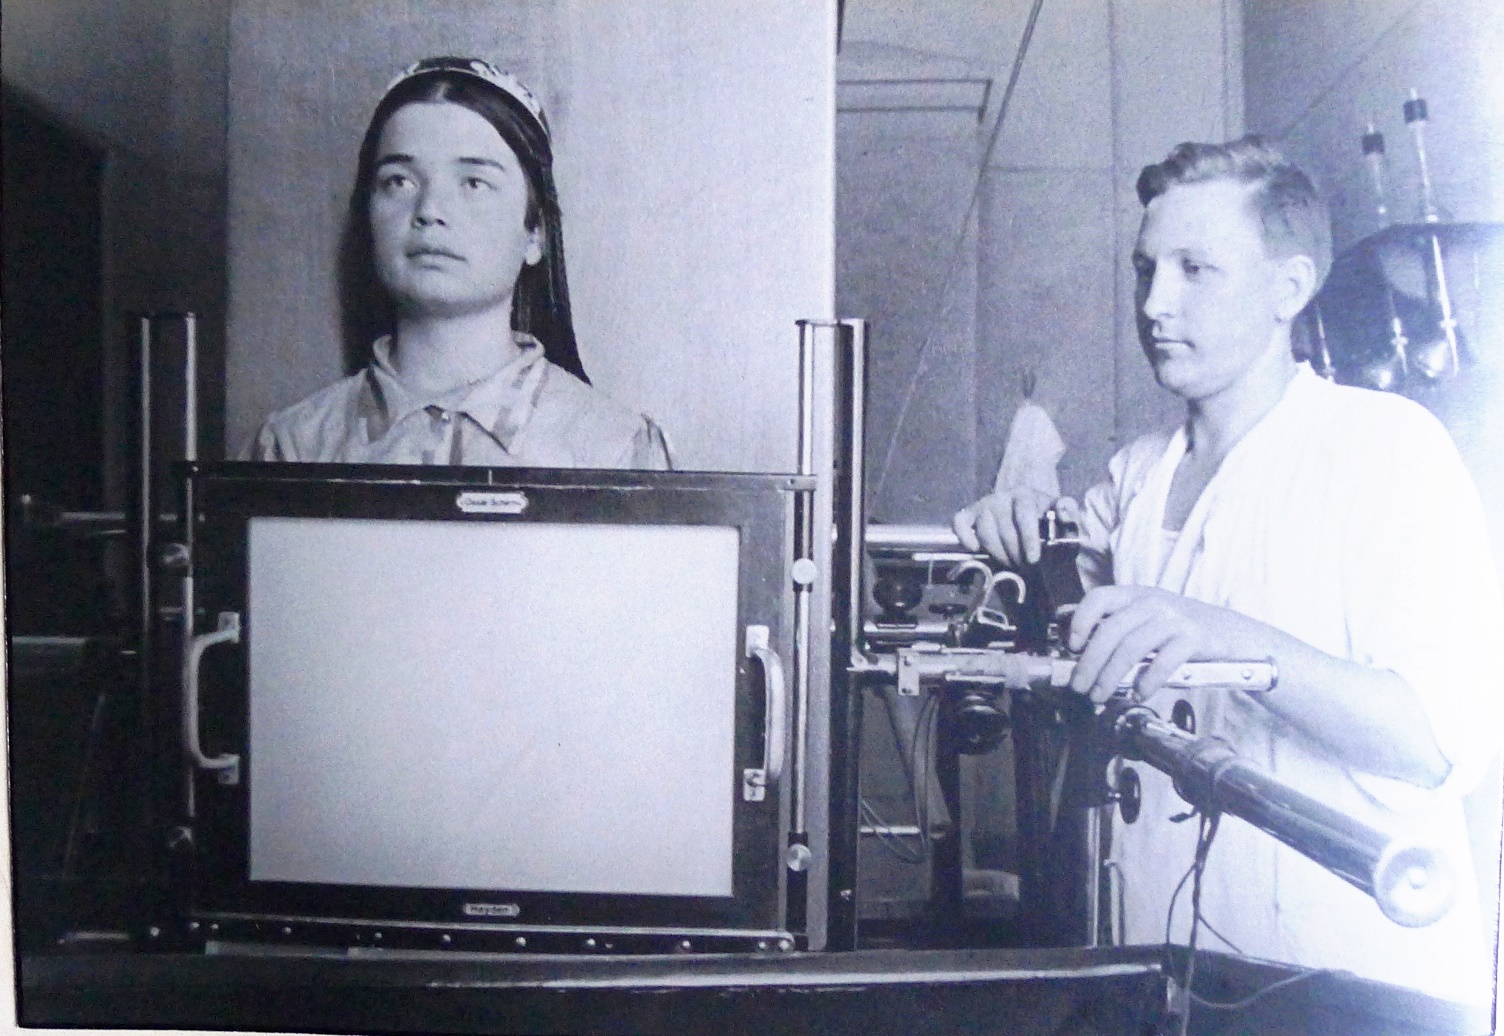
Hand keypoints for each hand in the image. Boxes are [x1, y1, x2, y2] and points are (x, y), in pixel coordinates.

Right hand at [953, 491, 1078, 565]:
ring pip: (985, 532)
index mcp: (1025, 494)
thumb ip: (1069, 513)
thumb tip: (1064, 511)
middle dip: (1015, 554)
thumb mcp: (1061, 515)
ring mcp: (983, 504)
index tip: (1033, 559)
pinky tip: (977, 550)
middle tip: (1025, 567)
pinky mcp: (969, 513)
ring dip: (997, 553)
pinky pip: (959, 523)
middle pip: (1004, 529)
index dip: (1029, 538)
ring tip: (1010, 563)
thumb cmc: (1044, 518)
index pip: (1024, 514)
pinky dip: (965, 538)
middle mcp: (1001, 496)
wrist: (1023, 507)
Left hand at [1067, 585, 1271, 703]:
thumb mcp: (1149, 621)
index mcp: (1136, 595)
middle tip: (1078, 686)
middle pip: (1111, 629)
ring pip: (1131, 647)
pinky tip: (1139, 694)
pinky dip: (1147, 681)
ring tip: (1099, 695)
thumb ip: (1121, 629)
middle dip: (1089, 661)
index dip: (1081, 620)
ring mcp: (1174, 618)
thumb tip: (1080, 652)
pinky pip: (1163, 661)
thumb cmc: (1184, 633)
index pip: (1099, 597)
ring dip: (1110, 675)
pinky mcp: (1194, 637)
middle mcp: (1153, 602)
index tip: (1071, 646)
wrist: (1237, 636)